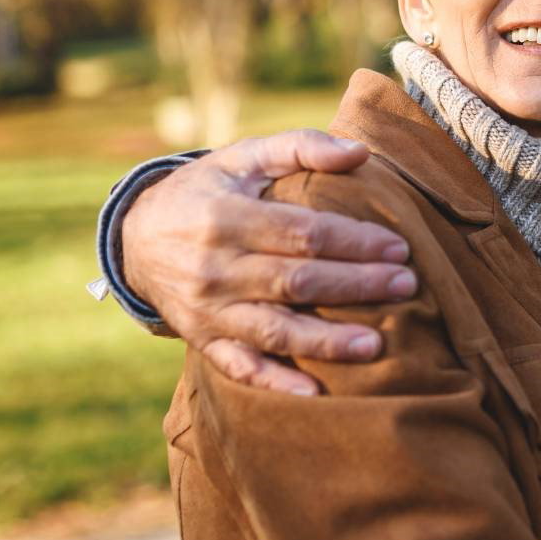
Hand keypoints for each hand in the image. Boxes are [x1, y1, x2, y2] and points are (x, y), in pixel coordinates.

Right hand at [122, 130, 417, 395]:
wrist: (135, 238)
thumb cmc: (206, 191)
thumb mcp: (242, 157)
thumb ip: (300, 147)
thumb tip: (359, 152)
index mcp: (227, 218)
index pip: (302, 234)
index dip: (353, 241)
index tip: (399, 246)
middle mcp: (215, 268)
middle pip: (296, 281)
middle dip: (355, 285)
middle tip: (405, 285)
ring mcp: (208, 309)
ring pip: (274, 329)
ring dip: (326, 340)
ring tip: (375, 344)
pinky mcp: (202, 339)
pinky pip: (240, 366)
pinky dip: (275, 382)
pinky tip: (314, 392)